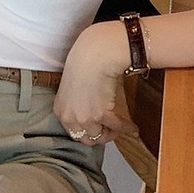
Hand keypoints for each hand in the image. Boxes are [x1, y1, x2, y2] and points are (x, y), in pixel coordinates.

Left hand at [54, 22, 138, 146]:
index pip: (72, 131)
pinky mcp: (100, 115)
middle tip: (109, 130)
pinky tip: (133, 127)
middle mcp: (69, 118)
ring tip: (120, 128)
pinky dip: (126, 128)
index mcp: (60, 110)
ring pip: (100, 136)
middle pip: (86, 138)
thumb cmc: (84, 61)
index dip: (86, 130)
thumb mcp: (73, 85)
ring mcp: (84, 118)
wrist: (94, 54)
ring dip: (112, 133)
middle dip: (99, 135)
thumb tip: (90, 107)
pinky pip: (116, 127)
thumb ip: (78, 101)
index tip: (97, 128)